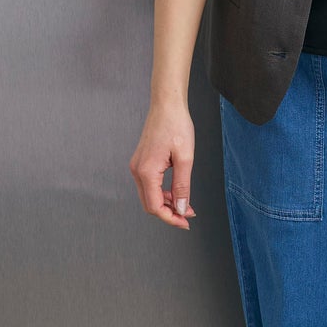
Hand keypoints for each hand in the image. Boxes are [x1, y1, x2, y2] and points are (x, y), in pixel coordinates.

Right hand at [130, 100, 197, 229]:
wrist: (166, 105)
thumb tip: (182, 208)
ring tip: (186, 204)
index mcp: (146, 171)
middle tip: (188, 215)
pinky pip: (149, 185)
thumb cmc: (176, 126)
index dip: (171, 218)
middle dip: (169, 213)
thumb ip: (182, 186)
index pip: (155, 206)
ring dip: (167, 203)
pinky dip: (162, 192)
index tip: (186, 222)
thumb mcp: (185, 158)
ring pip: (149, 196)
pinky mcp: (142, 162)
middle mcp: (137, 170)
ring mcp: (137, 166)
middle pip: (150, 204)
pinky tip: (177, 192)